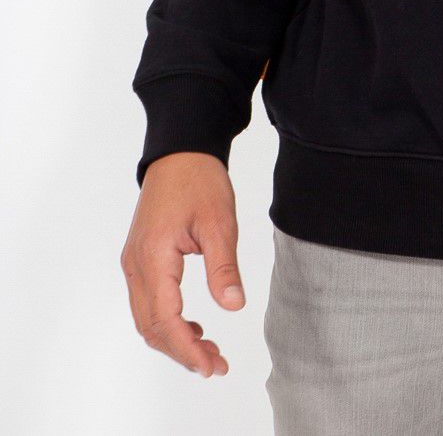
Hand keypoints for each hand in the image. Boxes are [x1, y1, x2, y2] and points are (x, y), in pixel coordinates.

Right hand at [121, 153, 244, 377]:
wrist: (180, 151)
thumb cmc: (200, 181)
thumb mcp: (220, 222)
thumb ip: (224, 266)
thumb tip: (234, 305)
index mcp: (153, 259)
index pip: (165, 320)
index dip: (187, 349)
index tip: (211, 366)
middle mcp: (136, 266)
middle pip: (151, 327)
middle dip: (182, 351)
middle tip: (216, 365)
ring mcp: (134, 263)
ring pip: (147, 318)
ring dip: (174, 339)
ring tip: (209, 352)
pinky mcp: (140, 258)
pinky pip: (148, 302)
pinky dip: (168, 321)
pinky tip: (195, 326)